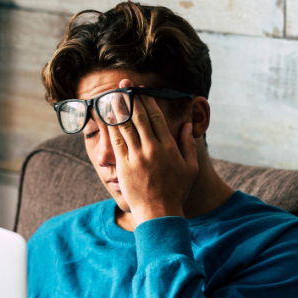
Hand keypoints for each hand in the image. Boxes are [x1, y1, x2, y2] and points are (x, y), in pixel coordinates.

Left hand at [108, 79, 198, 224]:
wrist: (158, 213)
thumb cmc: (176, 191)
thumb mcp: (190, 167)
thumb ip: (188, 144)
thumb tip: (186, 125)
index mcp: (168, 146)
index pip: (155, 117)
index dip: (146, 101)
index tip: (140, 90)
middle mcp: (152, 148)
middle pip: (138, 116)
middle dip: (130, 98)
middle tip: (123, 84)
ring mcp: (136, 157)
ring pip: (125, 126)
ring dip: (117, 108)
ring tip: (112, 94)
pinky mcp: (123, 165)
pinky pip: (115, 141)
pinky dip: (111, 127)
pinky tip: (107, 116)